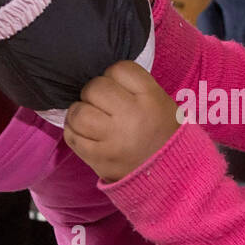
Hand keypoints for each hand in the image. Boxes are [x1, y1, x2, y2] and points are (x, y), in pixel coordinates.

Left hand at [63, 61, 180, 182]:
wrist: (171, 175)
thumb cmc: (164, 135)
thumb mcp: (162, 103)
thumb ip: (134, 87)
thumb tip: (102, 78)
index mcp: (152, 98)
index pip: (119, 69)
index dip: (114, 75)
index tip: (117, 87)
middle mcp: (132, 116)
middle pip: (95, 87)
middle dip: (94, 93)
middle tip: (102, 104)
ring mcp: (114, 140)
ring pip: (78, 112)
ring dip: (79, 112)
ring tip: (89, 118)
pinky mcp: (99, 159)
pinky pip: (72, 136)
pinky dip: (74, 131)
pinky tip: (84, 132)